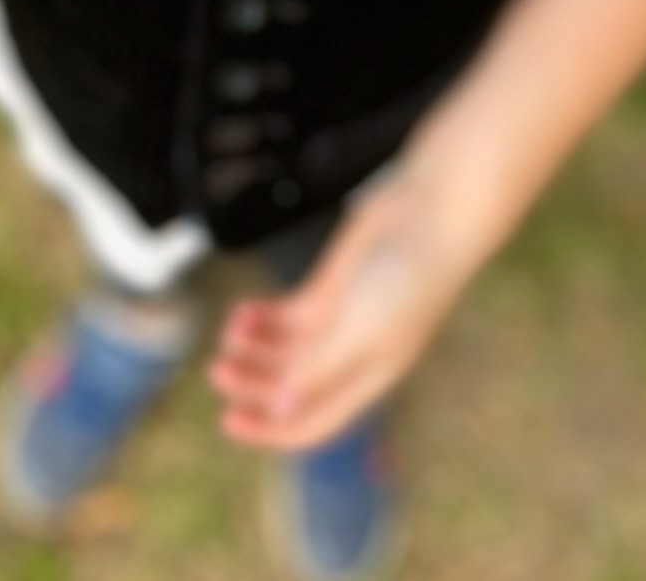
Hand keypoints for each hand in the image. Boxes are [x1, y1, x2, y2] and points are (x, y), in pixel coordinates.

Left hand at [208, 178, 468, 450]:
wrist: (429, 216)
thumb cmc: (410, 278)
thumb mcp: (361, 330)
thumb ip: (319, 368)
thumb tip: (281, 407)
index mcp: (365, 379)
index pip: (313, 421)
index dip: (271, 429)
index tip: (227, 422)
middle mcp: (350, 356)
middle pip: (290, 385)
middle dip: (252, 383)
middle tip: (217, 370)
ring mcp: (338, 321)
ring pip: (284, 349)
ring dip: (254, 348)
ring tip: (230, 333)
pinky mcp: (329, 287)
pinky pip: (287, 314)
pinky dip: (263, 317)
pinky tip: (243, 313)